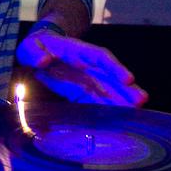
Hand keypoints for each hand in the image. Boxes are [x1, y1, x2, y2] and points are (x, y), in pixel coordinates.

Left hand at [17, 31, 147, 106]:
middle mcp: (89, 66)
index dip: (114, 67)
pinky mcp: (86, 93)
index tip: (127, 79)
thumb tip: (43, 61)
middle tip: (141, 101)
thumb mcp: (29, 48)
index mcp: (78, 51)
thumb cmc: (36, 49)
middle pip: (111, 76)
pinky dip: (109, 112)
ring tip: (137, 112)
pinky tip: (119, 123)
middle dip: (126, 88)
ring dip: (123, 101)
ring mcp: (90, 80)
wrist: (39, 53)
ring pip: (110, 90)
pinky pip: (100, 102)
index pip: (100, 57)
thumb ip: (33, 53)